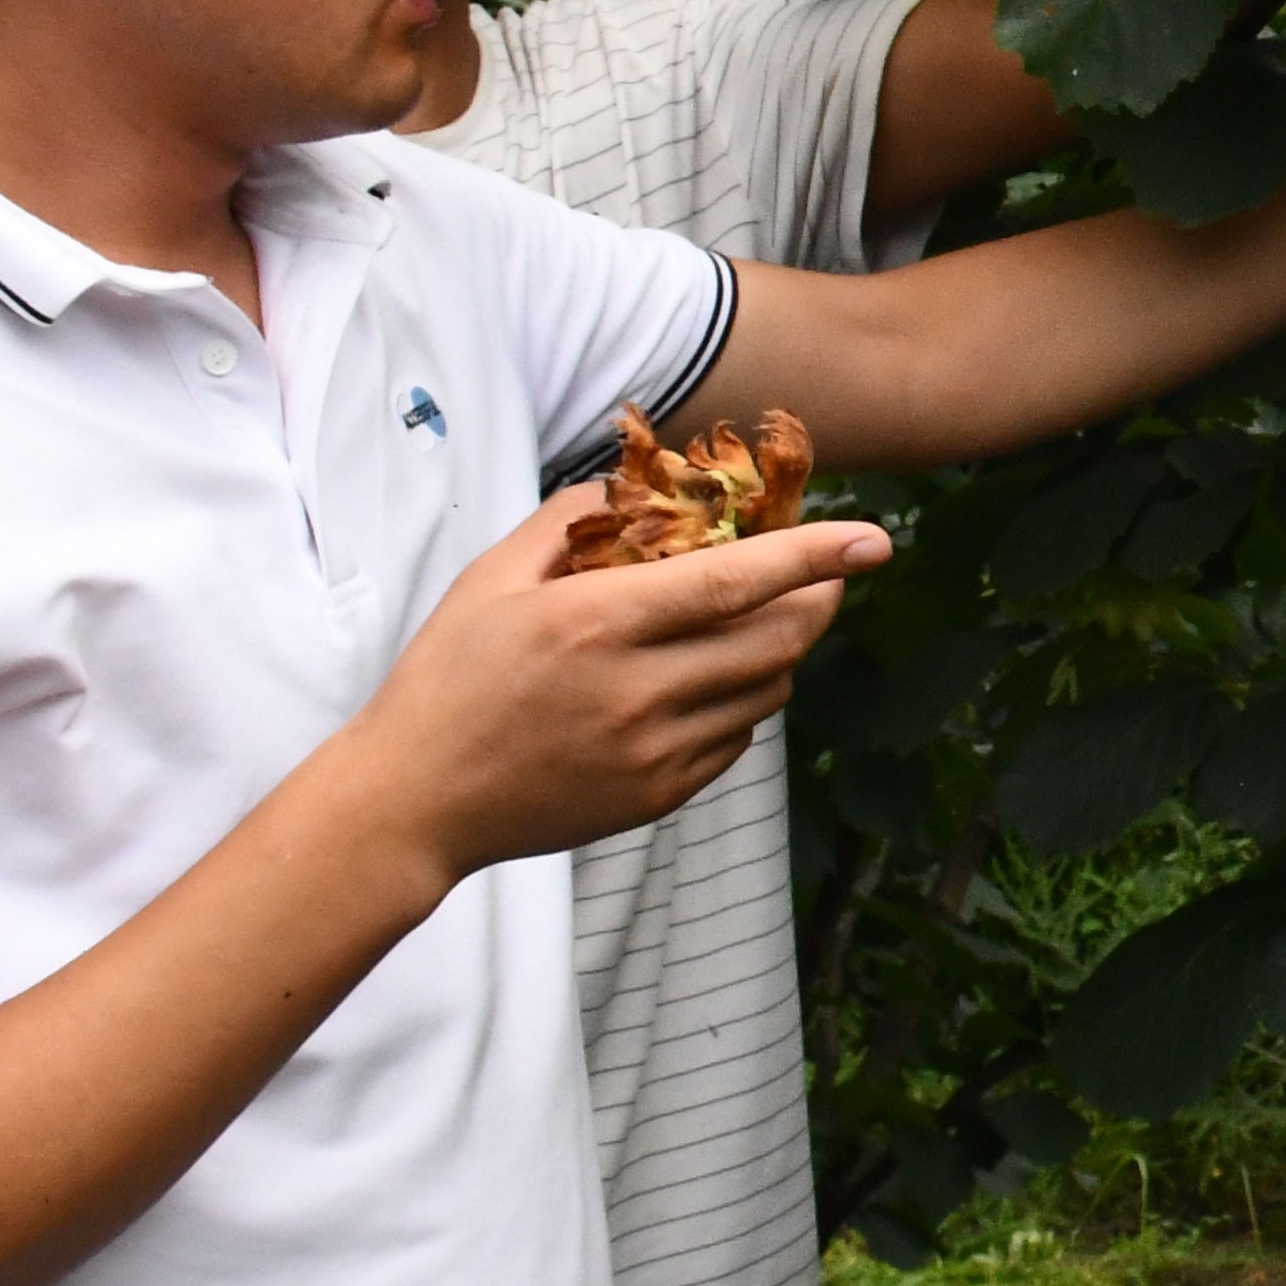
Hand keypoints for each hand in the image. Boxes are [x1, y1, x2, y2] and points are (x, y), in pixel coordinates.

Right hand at [343, 486, 886, 878]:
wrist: (413, 802)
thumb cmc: (446, 680)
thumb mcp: (490, 580)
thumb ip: (568, 521)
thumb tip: (636, 483)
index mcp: (596, 626)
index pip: (733, 584)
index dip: (812, 556)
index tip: (872, 538)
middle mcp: (636, 693)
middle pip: (776, 641)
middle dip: (815, 600)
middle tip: (820, 576)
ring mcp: (653, 753)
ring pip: (767, 690)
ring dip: (779, 649)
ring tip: (750, 624)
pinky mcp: (658, 795)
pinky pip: (737, 737)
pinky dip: (741, 700)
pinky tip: (701, 681)